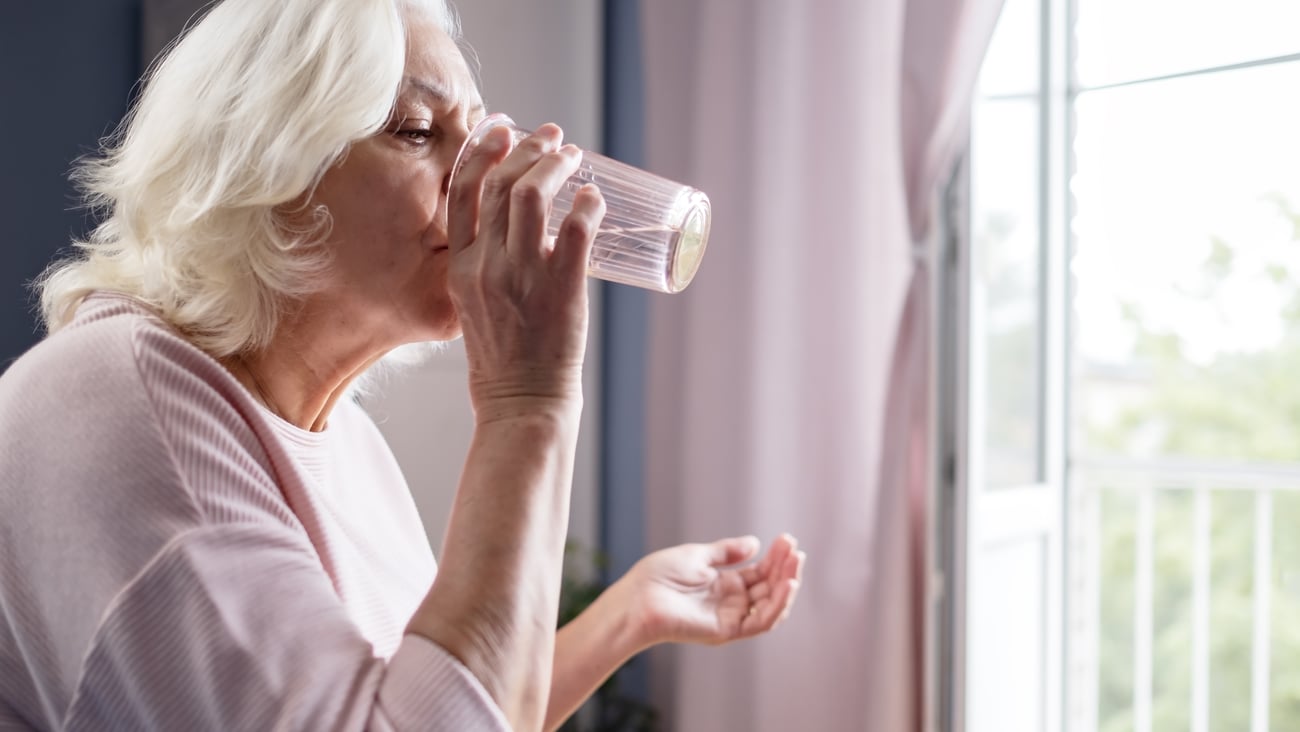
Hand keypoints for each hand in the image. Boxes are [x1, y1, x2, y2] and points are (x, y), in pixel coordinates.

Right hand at [446, 123, 605, 418]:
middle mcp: (485, 266)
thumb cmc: (502, 361)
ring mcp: (522, 276)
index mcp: (459, 269)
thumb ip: (484, 270)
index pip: (461, 193)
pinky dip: (587, 205)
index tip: (501, 129)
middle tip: (552, 136)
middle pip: (499, 185)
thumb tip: (518, 236)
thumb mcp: (473, 307)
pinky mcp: (560, 289)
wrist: (520, 403)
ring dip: (555, 167)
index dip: (482, 152)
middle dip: (527, 150)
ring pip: (532, 197)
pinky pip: (574, 230)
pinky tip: (595, 196)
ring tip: (573, 157)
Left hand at [618, 534, 804, 648]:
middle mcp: (730, 602)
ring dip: (787, 585)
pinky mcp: (727, 631)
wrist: (636, 599)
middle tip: (796, 549)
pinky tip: (787, 584)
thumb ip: (727, 552)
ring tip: (796, 563)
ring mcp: (730, 617)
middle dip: (785, 568)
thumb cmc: (657, 577)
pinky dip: (778, 605)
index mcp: (723, 584)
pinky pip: (760, 622)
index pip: (760, 572)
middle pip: (769, 588)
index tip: (788, 539)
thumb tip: (755, 544)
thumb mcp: (698, 555)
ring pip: (770, 605)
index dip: (776, 557)